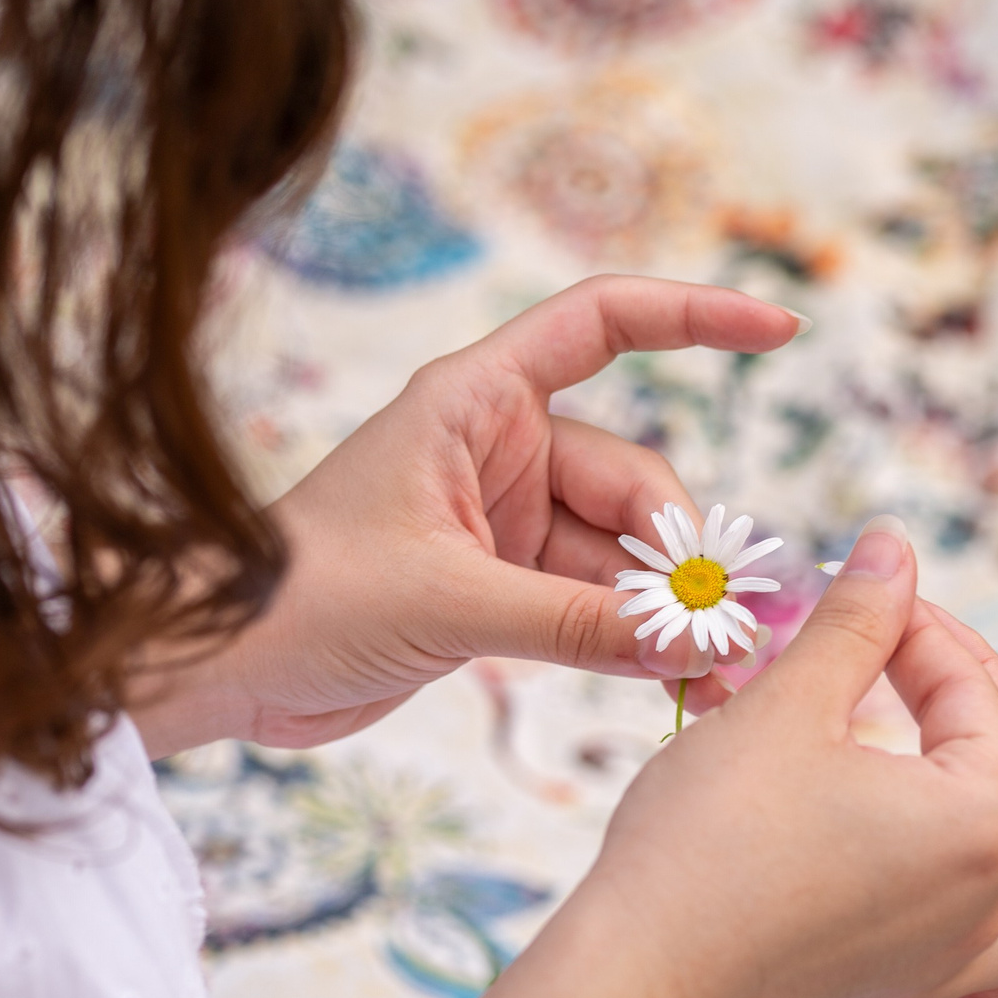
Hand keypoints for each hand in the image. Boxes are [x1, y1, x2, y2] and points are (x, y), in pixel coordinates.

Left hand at [141, 276, 800, 750]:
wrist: (219, 668)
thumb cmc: (300, 600)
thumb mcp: (447, 603)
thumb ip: (574, 621)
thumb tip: (694, 639)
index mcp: (474, 402)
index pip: (602, 324)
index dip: (692, 316)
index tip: (777, 328)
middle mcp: (498, 449)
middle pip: (632, 478)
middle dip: (679, 555)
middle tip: (718, 634)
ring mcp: (503, 520)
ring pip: (621, 553)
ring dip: (665, 611)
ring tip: (715, 675)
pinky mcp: (501, 587)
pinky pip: (594, 603)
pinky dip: (632, 640)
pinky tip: (677, 682)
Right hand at [556, 518, 997, 997]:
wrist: (632, 976)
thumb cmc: (705, 837)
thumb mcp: (788, 704)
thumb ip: (856, 620)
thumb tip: (896, 545)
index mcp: (982, 821)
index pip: (974, 695)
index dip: (919, 625)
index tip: (859, 589)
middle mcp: (987, 906)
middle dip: (973, 695)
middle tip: (903, 648)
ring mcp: (946, 974)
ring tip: (978, 788)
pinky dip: (993, 996)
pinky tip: (960, 949)